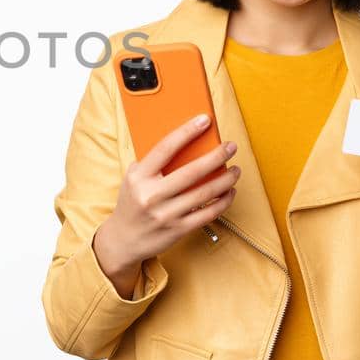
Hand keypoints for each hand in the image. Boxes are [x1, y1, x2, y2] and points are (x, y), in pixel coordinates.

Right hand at [94, 114, 240, 273]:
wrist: (123, 240)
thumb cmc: (132, 203)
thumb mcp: (133, 179)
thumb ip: (153, 164)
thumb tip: (185, 143)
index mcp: (139, 177)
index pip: (165, 148)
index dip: (186, 132)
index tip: (204, 120)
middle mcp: (151, 195)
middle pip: (192, 171)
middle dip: (216, 156)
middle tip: (230, 146)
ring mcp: (166, 214)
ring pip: (204, 193)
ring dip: (225, 180)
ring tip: (236, 170)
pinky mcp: (178, 230)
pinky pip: (208, 214)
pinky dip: (223, 201)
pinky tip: (229, 192)